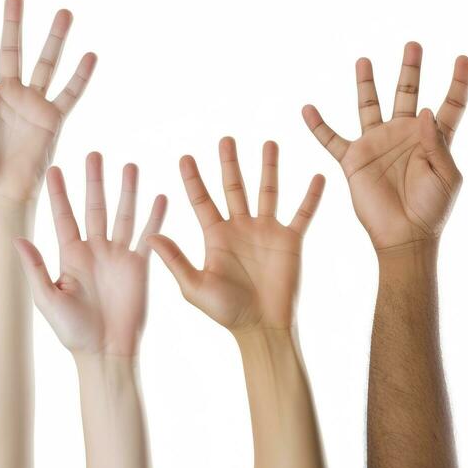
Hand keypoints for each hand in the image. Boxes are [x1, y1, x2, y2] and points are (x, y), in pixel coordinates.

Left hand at [0, 0, 95, 205]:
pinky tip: (90, 55)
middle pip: (9, 50)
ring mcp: (30, 106)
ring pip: (44, 64)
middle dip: (12, 23)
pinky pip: (69, 94)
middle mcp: (6, 95)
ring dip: (54, 38)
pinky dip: (80, 76)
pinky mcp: (51, 120)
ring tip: (64, 12)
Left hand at [15, 154, 166, 356]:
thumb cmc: (73, 332)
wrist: (106, 351)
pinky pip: (148, 236)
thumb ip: (36, 268)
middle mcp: (94, 250)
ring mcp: (118, 256)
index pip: (63, 216)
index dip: (60, 193)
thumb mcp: (47, 299)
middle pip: (94, 207)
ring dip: (126, 192)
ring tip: (129, 166)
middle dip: (94, 182)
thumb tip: (17, 239)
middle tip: (93, 155)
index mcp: (70, 255)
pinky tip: (160, 197)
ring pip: (123, 215)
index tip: (56, 168)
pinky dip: (154, 218)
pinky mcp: (139, 266)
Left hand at [147, 138, 323, 333]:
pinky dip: (310, 195)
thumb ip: (175, 260)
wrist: (262, 328)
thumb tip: (150, 236)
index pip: (201, 200)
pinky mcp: (290, 240)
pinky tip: (317, 176)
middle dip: (229, 163)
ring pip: (267, 191)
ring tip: (269, 143)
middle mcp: (240, 228)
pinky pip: (302, 213)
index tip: (185, 156)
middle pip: (233, 187)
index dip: (193, 179)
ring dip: (268, 167)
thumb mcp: (195, 287)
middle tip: (225, 139)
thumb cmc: (226, 313)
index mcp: (215, 237)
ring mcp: (265, 232)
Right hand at [303, 42, 467, 251]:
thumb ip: (438, 143)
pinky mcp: (354, 160)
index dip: (457, 81)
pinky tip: (308, 108)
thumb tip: (426, 110)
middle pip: (407, 93)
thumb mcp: (448, 176)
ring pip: (369, 105)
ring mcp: (377, 145)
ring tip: (364, 59)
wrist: (404, 236)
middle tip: (413, 44)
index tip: (464, 58)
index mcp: (433, 139)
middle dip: (411, 68)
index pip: (449, 103)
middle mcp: (404, 135)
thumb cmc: (433, 209)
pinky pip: (331, 139)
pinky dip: (318, 125)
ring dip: (366, 83)